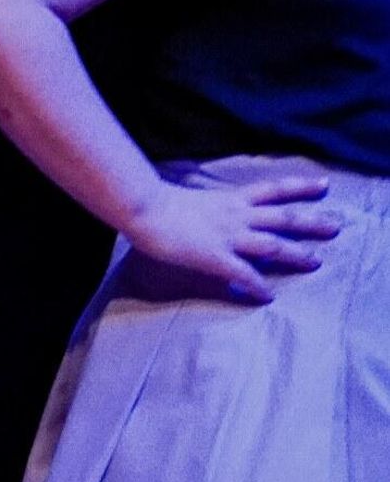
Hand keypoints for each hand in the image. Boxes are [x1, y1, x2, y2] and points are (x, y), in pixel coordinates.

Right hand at [122, 172, 341, 303]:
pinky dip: (258, 285)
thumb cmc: (161, 202)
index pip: (273, 190)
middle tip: (336, 226)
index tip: (323, 185)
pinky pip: (244, 274)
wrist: (145, 208)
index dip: (300, 187)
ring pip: (273, 244)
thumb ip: (213, 206)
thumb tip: (215, 211)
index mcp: (231, 199)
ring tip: (316, 262)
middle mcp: (237, 215)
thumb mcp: (195, 197)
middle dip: (311, 222)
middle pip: (283, 217)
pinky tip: (268, 296)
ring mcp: (229, 236)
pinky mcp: (216, 257)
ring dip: (296, 254)